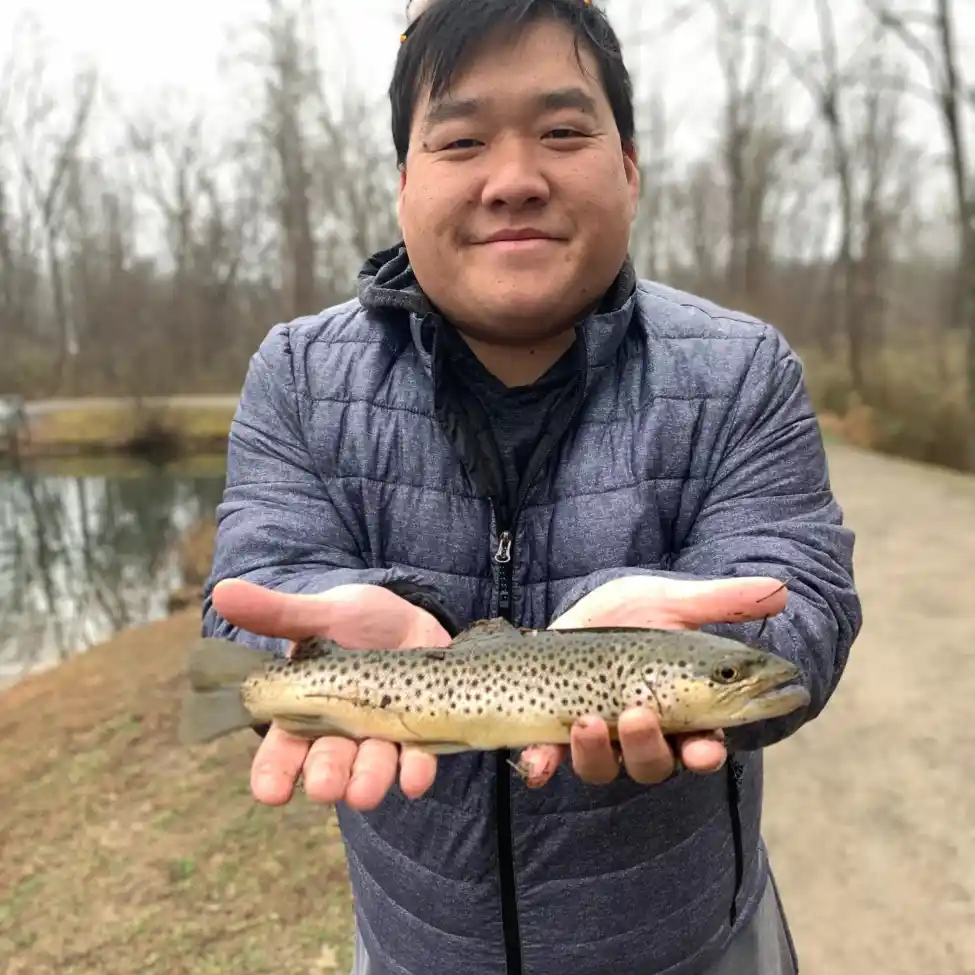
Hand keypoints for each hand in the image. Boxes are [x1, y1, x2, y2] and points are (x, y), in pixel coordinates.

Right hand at [211, 578, 450, 810]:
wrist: (410, 618)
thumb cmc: (356, 619)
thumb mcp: (321, 612)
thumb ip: (277, 612)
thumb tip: (222, 591)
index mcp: (305, 709)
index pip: (281, 751)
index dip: (273, 773)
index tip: (270, 791)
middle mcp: (340, 732)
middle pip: (327, 765)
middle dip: (325, 777)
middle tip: (324, 786)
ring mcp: (380, 735)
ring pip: (371, 768)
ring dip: (368, 780)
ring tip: (363, 792)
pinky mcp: (420, 731)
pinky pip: (418, 759)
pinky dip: (416, 771)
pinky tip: (414, 779)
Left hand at [519, 575, 787, 788]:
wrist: (584, 610)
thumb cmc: (639, 611)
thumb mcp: (675, 601)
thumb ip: (722, 602)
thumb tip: (780, 589)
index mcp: (681, 711)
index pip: (701, 745)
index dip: (704, 754)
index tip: (705, 749)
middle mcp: (643, 733)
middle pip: (653, 764)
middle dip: (647, 748)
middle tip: (638, 715)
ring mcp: (599, 735)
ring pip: (603, 766)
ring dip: (597, 752)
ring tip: (588, 721)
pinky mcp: (556, 728)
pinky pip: (549, 761)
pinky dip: (543, 765)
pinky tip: (536, 762)